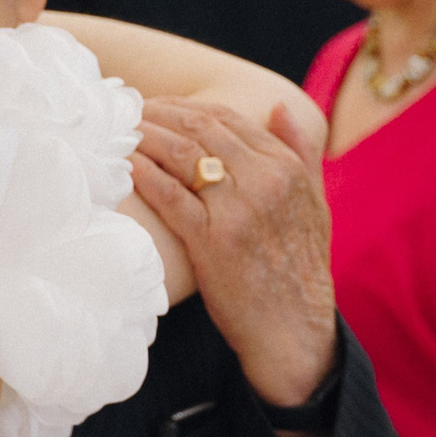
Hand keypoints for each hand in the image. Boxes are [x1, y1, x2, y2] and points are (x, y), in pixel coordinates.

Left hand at [128, 99, 336, 405]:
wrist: (293, 330)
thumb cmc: (301, 268)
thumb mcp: (316, 203)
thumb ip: (301, 152)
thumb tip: (279, 107)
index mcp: (286, 168)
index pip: (227, 117)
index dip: (185, 106)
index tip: (157, 106)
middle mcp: (264, 181)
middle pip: (199, 128)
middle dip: (158, 114)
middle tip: (128, 112)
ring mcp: (237, 209)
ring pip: (181, 153)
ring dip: (145, 136)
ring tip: (119, 132)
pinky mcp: (211, 240)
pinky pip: (169, 194)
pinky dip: (143, 174)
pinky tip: (124, 165)